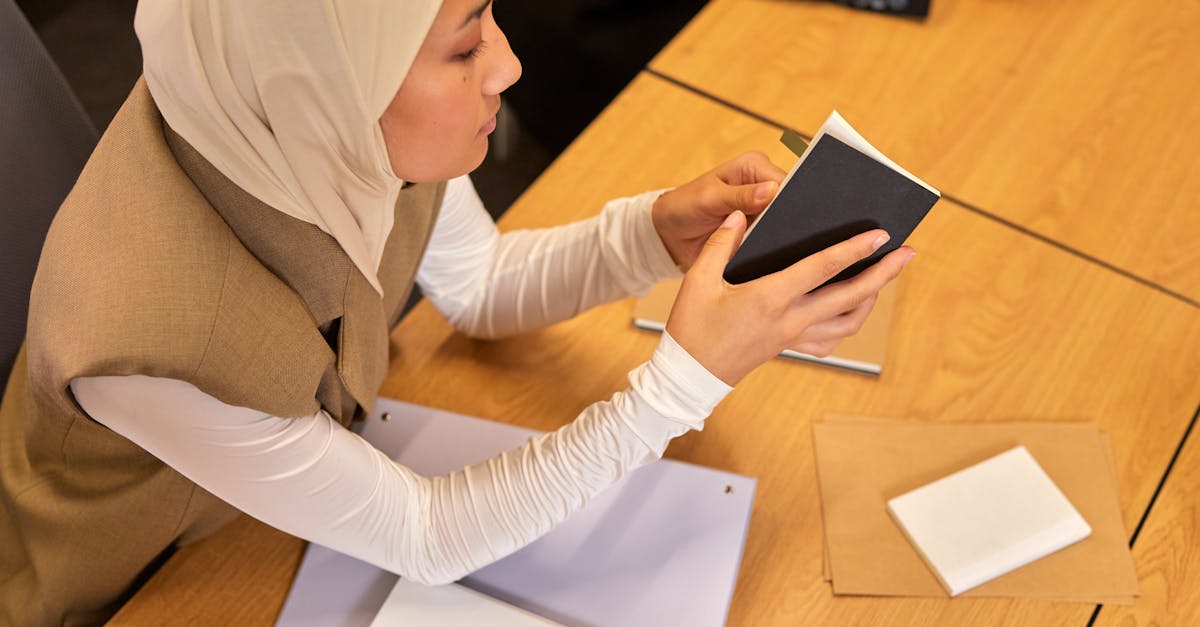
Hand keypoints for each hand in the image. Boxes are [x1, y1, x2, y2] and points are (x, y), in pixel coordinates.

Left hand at [651, 152, 786, 269]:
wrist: (670, 234)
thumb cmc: (684, 206)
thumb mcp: (710, 198)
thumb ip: (740, 195)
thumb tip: (771, 191)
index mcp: (754, 165)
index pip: (785, 181)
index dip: (788, 200)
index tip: (782, 217)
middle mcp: (762, 184)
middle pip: (788, 203)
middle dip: (781, 219)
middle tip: (764, 231)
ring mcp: (762, 209)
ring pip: (783, 223)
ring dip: (773, 233)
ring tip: (755, 240)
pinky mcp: (758, 229)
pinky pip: (771, 238)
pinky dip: (766, 244)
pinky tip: (757, 250)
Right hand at [665, 211, 914, 385]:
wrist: (689, 375)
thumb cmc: (691, 327)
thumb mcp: (697, 281)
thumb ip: (720, 244)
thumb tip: (738, 216)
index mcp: (770, 298)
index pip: (822, 268)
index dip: (854, 249)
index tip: (880, 235)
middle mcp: (790, 319)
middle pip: (850, 296)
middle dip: (883, 273)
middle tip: (906, 253)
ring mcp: (793, 337)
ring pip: (848, 322)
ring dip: (871, 299)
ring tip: (882, 278)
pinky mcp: (789, 348)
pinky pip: (830, 342)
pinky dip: (847, 326)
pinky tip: (850, 311)